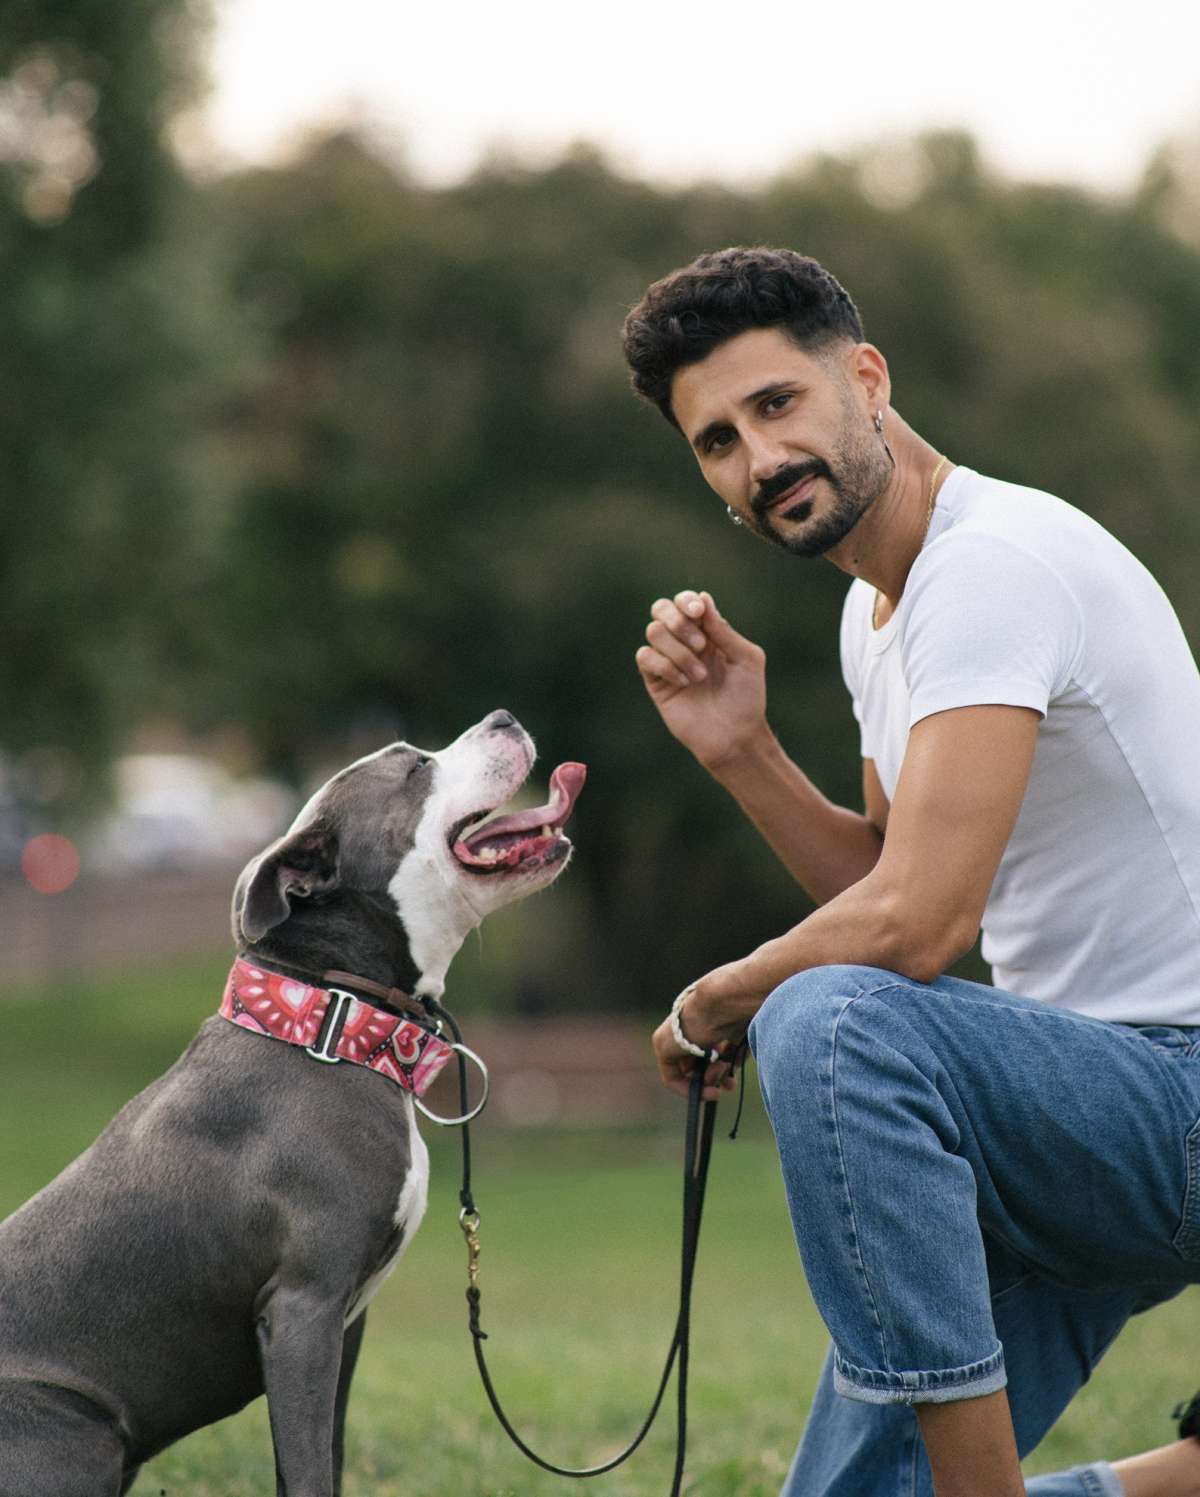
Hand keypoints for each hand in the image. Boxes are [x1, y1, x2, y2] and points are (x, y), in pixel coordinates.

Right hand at [635, 590, 767, 771]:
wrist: (734, 736)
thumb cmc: (746, 698)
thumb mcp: (746, 658)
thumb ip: (723, 630)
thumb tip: (702, 598)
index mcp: (708, 633)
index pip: (686, 603)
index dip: (687, 601)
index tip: (699, 614)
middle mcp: (685, 643)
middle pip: (661, 609)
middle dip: (677, 620)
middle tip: (701, 645)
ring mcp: (668, 661)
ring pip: (653, 631)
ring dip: (679, 651)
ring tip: (699, 676)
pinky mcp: (655, 682)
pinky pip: (645, 657)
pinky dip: (665, 666)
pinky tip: (684, 683)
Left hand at [651, 966, 758, 1100]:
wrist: (724, 1001)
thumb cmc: (737, 1011)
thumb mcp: (738, 1036)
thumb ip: (732, 1052)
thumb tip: (730, 1069)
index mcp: (700, 1019)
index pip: (705, 1051)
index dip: (720, 1068)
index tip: (732, 1079)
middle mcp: (684, 1027)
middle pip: (695, 1064)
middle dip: (714, 1078)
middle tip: (730, 1084)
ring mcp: (670, 1036)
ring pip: (687, 1071)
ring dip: (708, 1082)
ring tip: (722, 1072)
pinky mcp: (662, 1047)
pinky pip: (672, 1078)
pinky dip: (690, 1089)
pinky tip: (709, 1091)